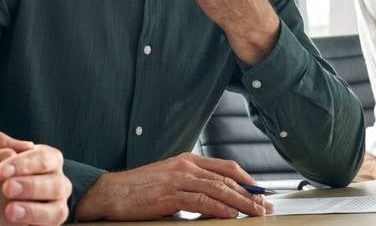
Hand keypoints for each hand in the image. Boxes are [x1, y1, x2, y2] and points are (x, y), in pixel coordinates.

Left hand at [0, 141, 69, 224]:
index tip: (1, 170)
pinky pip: (52, 221)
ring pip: (57, 206)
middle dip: (31, 185)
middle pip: (55, 182)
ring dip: (34, 208)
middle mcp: (56, 181)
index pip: (45, 157)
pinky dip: (36, 219)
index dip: (26, 163)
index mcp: (46, 159)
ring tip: (9, 209)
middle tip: (5, 188)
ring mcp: (55, 203)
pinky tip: (15, 218)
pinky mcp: (50, 220)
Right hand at [73, 153, 272, 220]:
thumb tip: (215, 201)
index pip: (226, 167)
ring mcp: (178, 179)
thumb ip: (192, 187)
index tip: (260, 192)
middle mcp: (185, 166)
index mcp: (187, 160)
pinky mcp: (169, 194)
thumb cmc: (137, 189)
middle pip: (227, 178)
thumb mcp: (169, 181)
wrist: (110, 192)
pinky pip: (201, 201)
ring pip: (218, 189)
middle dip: (250, 194)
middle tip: (265, 206)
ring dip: (241, 203)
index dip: (247, 180)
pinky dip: (220, 208)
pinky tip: (231, 215)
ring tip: (256, 213)